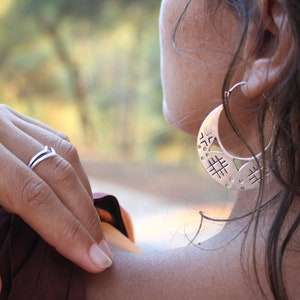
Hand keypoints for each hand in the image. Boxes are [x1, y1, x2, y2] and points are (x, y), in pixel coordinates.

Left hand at [0, 105, 111, 272]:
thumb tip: (4, 286)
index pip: (31, 196)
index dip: (66, 232)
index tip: (94, 262)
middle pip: (56, 173)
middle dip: (84, 217)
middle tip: (101, 252)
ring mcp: (8, 118)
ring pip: (64, 154)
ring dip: (84, 194)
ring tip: (93, 227)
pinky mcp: (17, 118)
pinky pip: (58, 142)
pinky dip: (75, 172)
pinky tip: (79, 194)